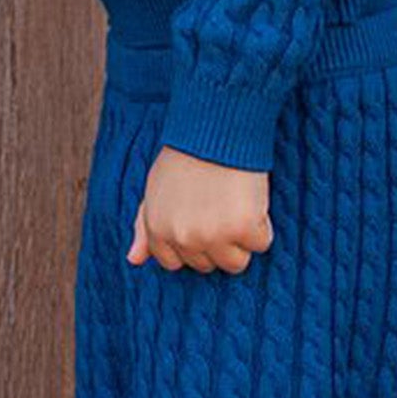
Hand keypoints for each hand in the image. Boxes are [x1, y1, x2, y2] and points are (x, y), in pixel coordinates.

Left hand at [128, 147, 272, 275]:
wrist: (214, 132)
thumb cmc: (184, 159)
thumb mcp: (154, 191)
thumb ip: (144, 227)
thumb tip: (134, 260)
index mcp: (158, 230)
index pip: (174, 263)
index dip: (191, 245)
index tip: (200, 222)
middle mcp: (183, 238)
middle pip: (207, 265)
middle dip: (216, 242)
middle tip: (219, 207)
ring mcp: (213, 235)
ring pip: (235, 263)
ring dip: (241, 240)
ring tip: (235, 206)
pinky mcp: (243, 227)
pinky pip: (261, 243)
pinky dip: (262, 225)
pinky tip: (250, 200)